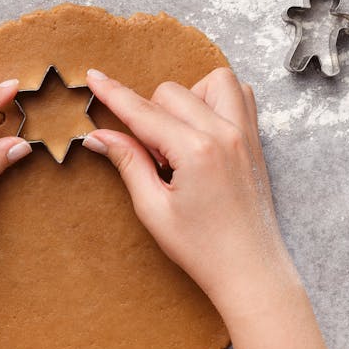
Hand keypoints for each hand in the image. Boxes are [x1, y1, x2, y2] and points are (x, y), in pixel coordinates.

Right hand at [82, 67, 299, 316]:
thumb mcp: (154, 209)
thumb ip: (128, 163)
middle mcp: (225, 134)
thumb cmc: (203, 249)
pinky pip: (240, 94)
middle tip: (155, 159)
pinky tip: (204, 131)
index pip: (143, 112)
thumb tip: (99, 136)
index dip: (113, 94)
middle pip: (171, 93)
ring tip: (181, 137)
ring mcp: (246, 134)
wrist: (251, 271)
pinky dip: (217, 100)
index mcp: (196, 151)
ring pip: (212, 81)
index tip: (92, 76)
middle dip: (152, 116)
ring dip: (189, 99)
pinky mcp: (256, 140)